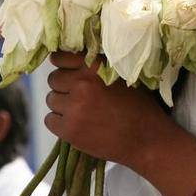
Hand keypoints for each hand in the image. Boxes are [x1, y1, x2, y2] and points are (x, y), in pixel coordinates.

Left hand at [45, 51, 175, 171]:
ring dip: (62, 105)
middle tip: (79, 96)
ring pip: (51, 100)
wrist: (146, 139)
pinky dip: (59, 123)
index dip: (62, 64)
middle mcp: (82, 83)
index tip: (67, 71)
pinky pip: (49, 120)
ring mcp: (74, 107)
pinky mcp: (69, 129)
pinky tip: (77, 124)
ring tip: (80, 111)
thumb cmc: (138, 105)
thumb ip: (97, 67)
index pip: (60, 57)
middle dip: (63, 86)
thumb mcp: (122, 75)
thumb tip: (71, 61)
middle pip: (54, 79)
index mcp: (95, 66)